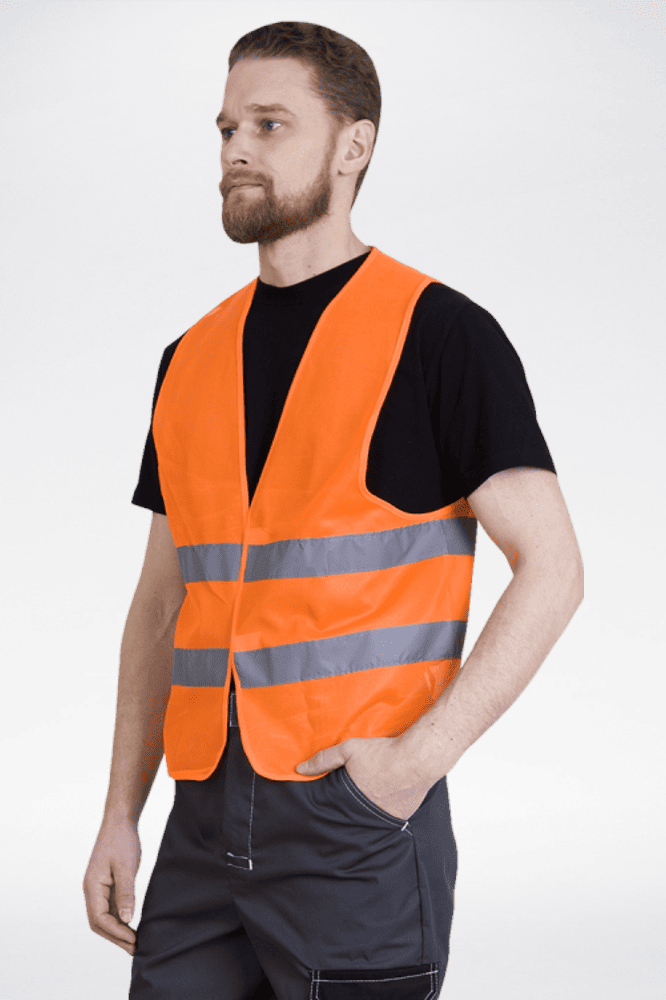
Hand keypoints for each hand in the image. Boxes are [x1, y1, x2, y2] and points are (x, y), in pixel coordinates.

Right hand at [82, 818, 141, 955]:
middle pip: (98, 923)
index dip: (116, 932)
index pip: (99, 918)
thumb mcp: (127, 866)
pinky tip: (131, 925)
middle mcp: (91, 890)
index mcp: (92, 886)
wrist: (120, 821)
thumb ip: (126, 893)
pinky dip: (119, 920)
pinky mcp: (106, 885)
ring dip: (117, 931)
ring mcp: (98, 888)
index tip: (133, 940)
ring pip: (103, 917)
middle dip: (115, 937)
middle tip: (134, 948)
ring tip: (134, 942)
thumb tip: (126, 920)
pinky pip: (109, 908)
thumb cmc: (122, 840)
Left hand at [296, 735, 434, 821]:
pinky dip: (386, 807)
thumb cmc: (383, 753)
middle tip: (349, 802)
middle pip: (353, 817)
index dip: (330, 810)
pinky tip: (387, 795)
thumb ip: (324, 760)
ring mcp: (387, 818)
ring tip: (368, 798)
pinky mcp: (403, 816)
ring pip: (372, 817)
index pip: (334, 813)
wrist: (418, 758)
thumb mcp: (349, 750)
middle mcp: (368, 815)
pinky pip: (390, 815)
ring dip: (368, 810)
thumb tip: (300, 769)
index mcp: (352, 802)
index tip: (323, 812)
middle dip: (349, 811)